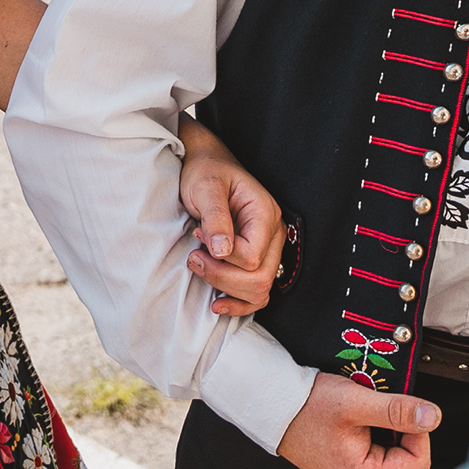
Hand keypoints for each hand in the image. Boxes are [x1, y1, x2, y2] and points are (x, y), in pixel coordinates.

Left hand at [175, 121, 283, 316]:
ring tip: (200, 270)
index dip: (222, 258)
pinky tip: (217, 303)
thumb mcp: (205, 188)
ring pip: (260, 291)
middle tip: (194, 258)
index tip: (197, 235)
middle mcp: (274, 234)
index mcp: (265, 214)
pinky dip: (239, 303)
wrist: (207, 166)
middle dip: (222, 278)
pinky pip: (257, 292)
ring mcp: (269, 249)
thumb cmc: (206, 172)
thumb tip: (222, 252)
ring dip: (228, 291)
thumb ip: (216, 218)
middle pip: (260, 279)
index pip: (252, 257)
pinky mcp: (257, 259)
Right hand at [276, 371, 438, 468]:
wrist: (273, 405)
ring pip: (395, 455)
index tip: (398, 408)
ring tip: (360, 415)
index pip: (419, 461)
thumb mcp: (356, 402)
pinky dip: (375, 433)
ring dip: (387, 430)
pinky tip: (356, 422)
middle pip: (408, 460)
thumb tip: (435, 417)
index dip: (417, 431)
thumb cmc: (309, 404)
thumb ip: (397, 411)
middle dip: (399, 430)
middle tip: (373, 409)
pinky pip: (380, 454)